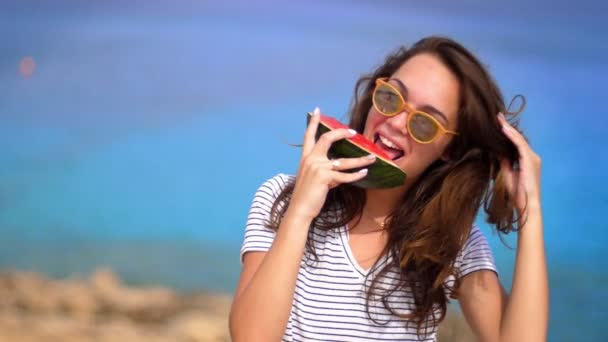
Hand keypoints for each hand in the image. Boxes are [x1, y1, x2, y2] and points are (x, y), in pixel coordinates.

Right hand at [287, 107, 375, 221]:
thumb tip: (339, 167)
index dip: (313, 122)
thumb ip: (323, 168)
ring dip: (360, 159)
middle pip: (327, 139)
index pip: (309, 136)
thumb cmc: (306, 194)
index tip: (317, 110)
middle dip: (341, 133)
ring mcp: (318, 167)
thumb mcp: (311, 176)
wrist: (300, 208)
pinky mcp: (324, 177)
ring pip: (344, 161)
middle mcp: (311, 159)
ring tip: (372, 157)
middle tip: (354, 132)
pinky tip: (364, 173)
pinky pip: (345, 175)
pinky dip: (356, 175)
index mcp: (306, 157)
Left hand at [497, 113, 541, 216]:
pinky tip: (504, 129)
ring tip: (499, 119)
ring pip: (519, 140)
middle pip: (518, 139)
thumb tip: (496, 151)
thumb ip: (504, 161)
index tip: (497, 124)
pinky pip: (520, 145)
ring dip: (508, 129)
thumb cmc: (517, 193)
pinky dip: (512, 136)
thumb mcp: (507, 173)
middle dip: (507, 128)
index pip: (515, 143)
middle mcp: (532, 157)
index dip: (507, 133)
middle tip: (497, 117)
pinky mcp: (530, 160)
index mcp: (526, 160)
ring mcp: (533, 158)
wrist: (527, 205)